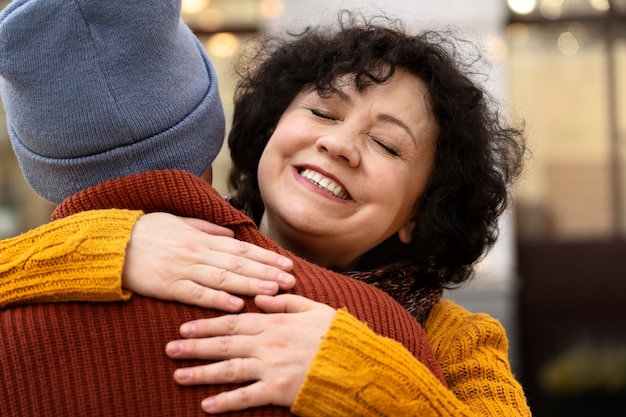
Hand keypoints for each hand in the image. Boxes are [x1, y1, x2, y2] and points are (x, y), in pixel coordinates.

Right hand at [122, 212, 294, 310]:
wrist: (111, 244)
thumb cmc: (146, 232)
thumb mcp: (178, 222)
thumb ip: (207, 229)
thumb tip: (232, 236)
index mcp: (201, 238)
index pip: (242, 249)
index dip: (266, 257)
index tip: (286, 264)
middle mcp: (197, 253)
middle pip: (239, 264)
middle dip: (267, 272)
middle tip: (291, 280)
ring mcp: (184, 270)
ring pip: (224, 278)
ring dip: (250, 285)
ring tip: (274, 291)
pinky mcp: (169, 286)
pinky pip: (197, 294)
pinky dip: (217, 300)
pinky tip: (236, 305)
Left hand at [165, 294, 336, 413]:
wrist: (356, 363)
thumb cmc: (336, 336)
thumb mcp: (314, 309)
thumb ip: (286, 302)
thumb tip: (261, 298)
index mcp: (275, 322)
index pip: (233, 321)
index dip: (207, 324)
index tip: (185, 326)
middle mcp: (268, 343)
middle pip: (224, 343)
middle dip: (195, 346)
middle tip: (170, 349)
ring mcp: (271, 367)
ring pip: (229, 368)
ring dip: (201, 372)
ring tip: (178, 374)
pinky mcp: (278, 390)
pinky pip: (246, 397)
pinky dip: (225, 402)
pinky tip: (206, 405)